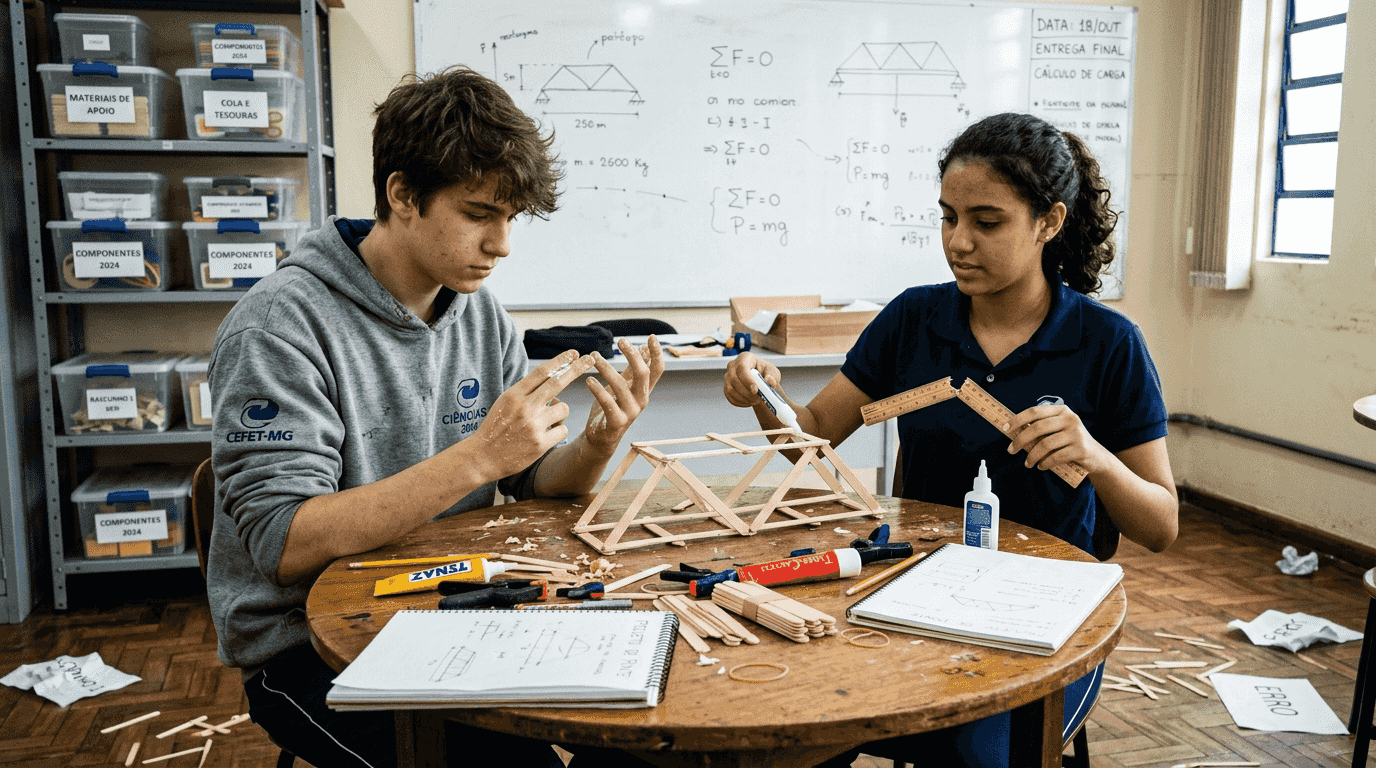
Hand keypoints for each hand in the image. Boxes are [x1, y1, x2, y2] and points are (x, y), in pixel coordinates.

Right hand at [473, 350, 595, 477]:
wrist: (483, 457)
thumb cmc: (495, 428)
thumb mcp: (505, 403)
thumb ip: (526, 391)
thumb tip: (551, 379)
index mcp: (514, 395)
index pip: (542, 372)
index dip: (560, 361)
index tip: (574, 353)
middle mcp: (525, 407)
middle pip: (557, 383)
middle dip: (577, 369)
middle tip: (590, 358)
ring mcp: (533, 425)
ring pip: (564, 409)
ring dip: (560, 413)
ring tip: (544, 422)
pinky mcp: (540, 443)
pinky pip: (563, 430)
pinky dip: (558, 431)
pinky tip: (544, 437)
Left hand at [582, 336, 664, 451]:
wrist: (600, 439)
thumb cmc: (610, 409)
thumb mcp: (622, 387)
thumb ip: (632, 370)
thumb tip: (644, 349)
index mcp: (643, 391)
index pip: (657, 370)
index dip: (657, 354)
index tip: (652, 337)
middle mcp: (641, 401)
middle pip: (643, 374)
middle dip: (633, 356)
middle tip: (620, 341)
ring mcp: (630, 413)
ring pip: (621, 386)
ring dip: (606, 368)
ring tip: (594, 356)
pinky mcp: (616, 423)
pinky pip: (607, 403)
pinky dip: (597, 390)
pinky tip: (588, 380)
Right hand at [723, 351, 783, 407]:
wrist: (760, 381)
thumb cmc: (765, 373)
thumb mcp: (773, 372)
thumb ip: (773, 376)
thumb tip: (769, 380)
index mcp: (744, 358)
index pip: (742, 368)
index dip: (747, 380)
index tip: (756, 390)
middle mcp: (733, 366)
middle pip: (734, 379)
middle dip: (747, 392)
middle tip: (758, 398)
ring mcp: (727, 377)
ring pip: (730, 389)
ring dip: (744, 398)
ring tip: (755, 401)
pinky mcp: (726, 387)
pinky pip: (730, 397)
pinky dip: (740, 402)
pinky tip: (749, 402)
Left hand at [1004, 404, 1111, 475]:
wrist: (1096, 457)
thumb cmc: (1070, 442)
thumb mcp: (1058, 429)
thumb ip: (1042, 428)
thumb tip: (1014, 432)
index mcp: (1062, 410)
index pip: (1035, 411)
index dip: (1018, 419)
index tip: (1005, 429)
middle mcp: (1070, 419)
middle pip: (1038, 428)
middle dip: (1021, 440)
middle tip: (1012, 450)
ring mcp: (1077, 434)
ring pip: (1045, 444)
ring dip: (1032, 456)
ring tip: (1028, 463)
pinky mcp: (1081, 449)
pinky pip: (1056, 457)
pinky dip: (1045, 463)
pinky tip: (1041, 466)